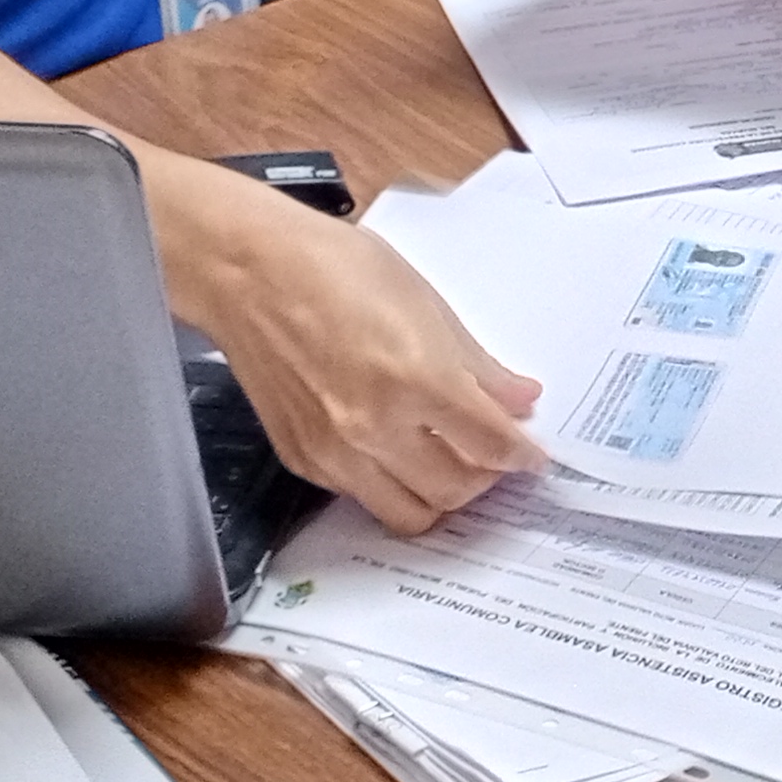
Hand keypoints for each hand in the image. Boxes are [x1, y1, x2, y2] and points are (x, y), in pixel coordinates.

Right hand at [179, 187, 543, 533]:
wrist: (248, 269)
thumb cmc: (335, 268)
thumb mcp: (425, 301)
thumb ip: (477, 364)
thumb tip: (518, 400)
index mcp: (416, 379)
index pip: (492, 446)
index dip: (523, 456)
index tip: (532, 456)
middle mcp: (375, 426)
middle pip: (456, 491)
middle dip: (485, 477)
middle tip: (489, 453)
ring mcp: (334, 451)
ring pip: (409, 513)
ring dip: (438, 494)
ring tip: (446, 461)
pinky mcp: (302, 459)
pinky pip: (361, 496)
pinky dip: (389, 483)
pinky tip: (393, 447)